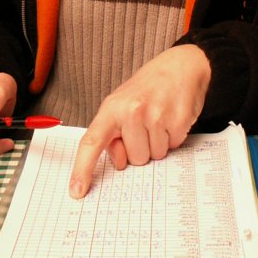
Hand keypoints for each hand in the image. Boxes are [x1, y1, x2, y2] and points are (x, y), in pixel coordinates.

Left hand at [68, 44, 210, 198]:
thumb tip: (119, 161)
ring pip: (154, 156)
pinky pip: (173, 147)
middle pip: (134, 160)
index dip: (82, 169)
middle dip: (140, 148)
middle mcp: (132, 111)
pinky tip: (171, 118)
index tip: (76, 191)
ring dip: (157, 143)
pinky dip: (173, 137)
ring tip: (159, 119)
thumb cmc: (147, 89)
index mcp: (112, 108)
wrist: (180, 66)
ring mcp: (156, 116)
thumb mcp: (121, 105)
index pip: (92, 142)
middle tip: (145, 124)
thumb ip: (113, 134)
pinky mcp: (178, 120)